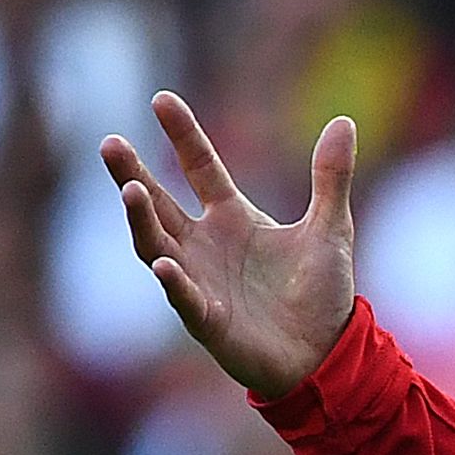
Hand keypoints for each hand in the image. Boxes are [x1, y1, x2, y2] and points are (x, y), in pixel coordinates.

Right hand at [100, 92, 356, 398]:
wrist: (328, 355)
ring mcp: (200, 280)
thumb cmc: (320, 294)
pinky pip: (184, 298)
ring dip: (141, 219)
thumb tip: (344, 121)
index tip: (162, 99)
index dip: (182, 135)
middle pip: (158, 201)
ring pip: (157, 244)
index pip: (200, 166)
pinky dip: (175, 282)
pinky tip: (165, 263)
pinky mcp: (208, 320)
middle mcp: (205, 244)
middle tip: (110, 142)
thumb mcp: (331, 229)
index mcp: (232, 217)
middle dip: (131, 173)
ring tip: (128, 189)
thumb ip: (330, 178)